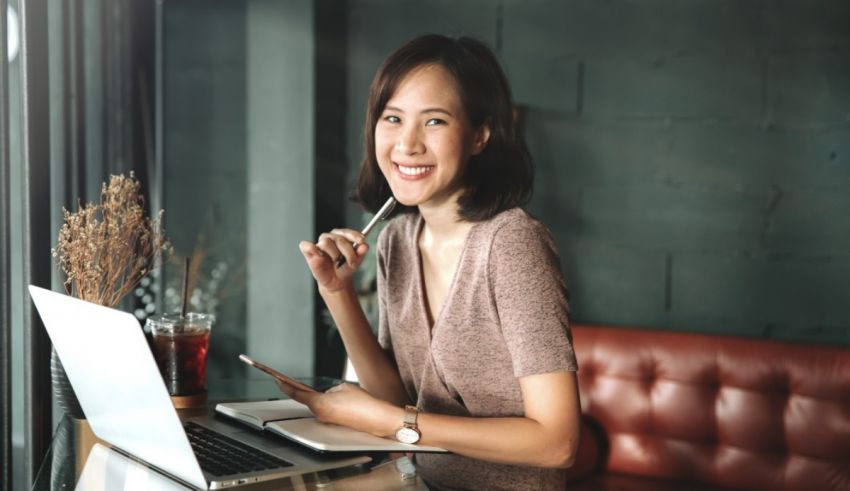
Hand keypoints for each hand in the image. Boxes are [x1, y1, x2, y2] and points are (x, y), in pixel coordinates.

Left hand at [275, 381, 399, 437]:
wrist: (377, 419)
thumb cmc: (363, 403)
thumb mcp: (344, 387)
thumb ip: (331, 389)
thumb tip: (328, 394)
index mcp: (319, 403)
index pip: (296, 393)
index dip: (284, 386)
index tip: (277, 380)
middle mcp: (320, 414)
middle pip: (307, 400)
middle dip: (306, 390)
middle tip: (299, 382)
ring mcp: (327, 420)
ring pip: (319, 405)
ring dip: (322, 398)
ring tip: (337, 392)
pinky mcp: (335, 423)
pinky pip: (328, 411)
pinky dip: (330, 404)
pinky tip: (342, 401)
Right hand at [299, 228, 368, 292]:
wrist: (336, 281)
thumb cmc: (345, 268)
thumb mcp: (356, 261)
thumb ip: (361, 252)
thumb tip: (365, 246)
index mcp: (341, 236)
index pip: (347, 232)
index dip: (354, 236)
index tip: (361, 241)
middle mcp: (330, 237)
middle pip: (339, 239)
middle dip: (348, 252)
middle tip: (352, 263)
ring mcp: (319, 243)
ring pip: (326, 242)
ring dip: (334, 255)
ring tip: (337, 263)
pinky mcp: (308, 251)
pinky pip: (307, 246)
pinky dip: (313, 250)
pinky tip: (319, 256)